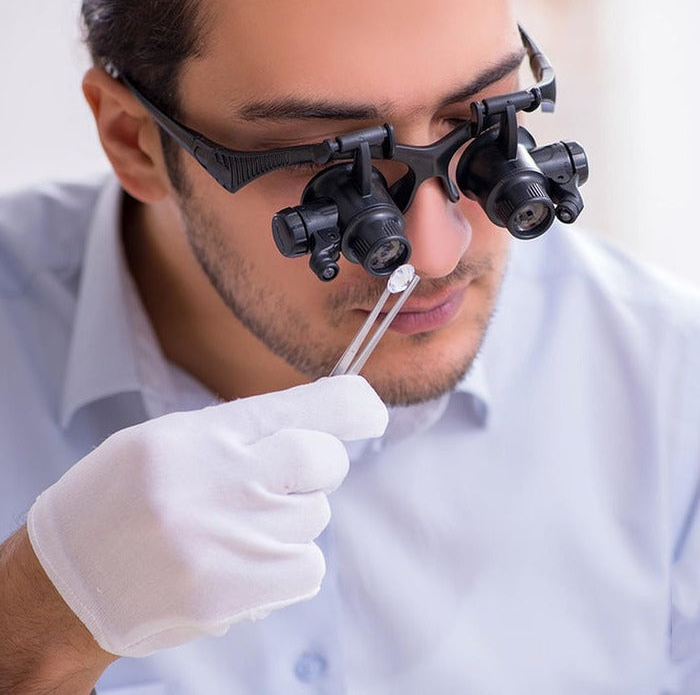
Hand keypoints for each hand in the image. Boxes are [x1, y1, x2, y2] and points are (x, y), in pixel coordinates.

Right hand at [27, 375, 386, 657]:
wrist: (65, 585)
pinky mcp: (234, 593)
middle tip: (278, 479)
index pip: (301, 407)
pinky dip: (286, 564)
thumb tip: (314, 427)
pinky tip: (239, 565)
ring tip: (230, 532)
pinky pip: (306, 566)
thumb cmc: (121, 502)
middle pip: (322, 460)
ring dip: (287, 521)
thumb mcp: (168, 443)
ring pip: (313, 515)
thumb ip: (239, 433)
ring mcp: (229, 540)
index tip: (372, 411)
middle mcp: (219, 481)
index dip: (350, 406)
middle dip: (316, 466)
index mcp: (199, 435)